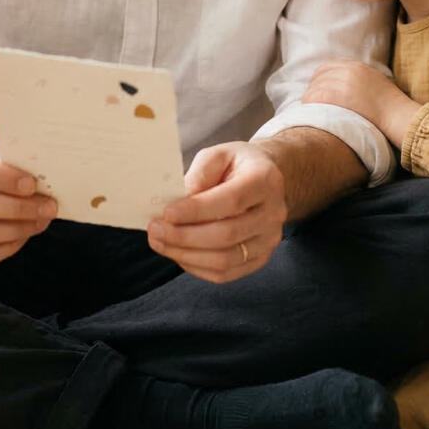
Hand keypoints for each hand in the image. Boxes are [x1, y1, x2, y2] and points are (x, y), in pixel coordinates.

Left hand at [147, 142, 285, 283]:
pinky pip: (226, 274)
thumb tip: (181, 201)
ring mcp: (268, 240)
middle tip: (155, 230)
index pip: (231, 201)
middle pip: (227, 235)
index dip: (196, 211)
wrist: (267, 180)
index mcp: (264, 180)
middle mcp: (272, 213)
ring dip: (186, 254)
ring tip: (161, 243)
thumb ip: (200, 173)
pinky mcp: (260, 259)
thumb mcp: (219, 154)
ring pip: (225, 260)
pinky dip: (197, 267)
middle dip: (184, 236)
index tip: (167, 213)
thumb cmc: (238, 165)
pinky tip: (178, 254)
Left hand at [303, 59, 421, 147]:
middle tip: (312, 103)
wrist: (399, 116)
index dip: (319, 79)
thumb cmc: (391, 107)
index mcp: (358, 66)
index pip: (328, 67)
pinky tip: (311, 113)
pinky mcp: (340, 95)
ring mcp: (344, 82)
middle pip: (319, 76)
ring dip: (311, 99)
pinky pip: (316, 97)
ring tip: (311, 110)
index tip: (317, 90)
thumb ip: (359, 80)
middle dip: (313, 89)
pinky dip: (311, 104)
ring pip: (315, 87)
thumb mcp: (376, 83)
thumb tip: (343, 87)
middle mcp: (349, 70)